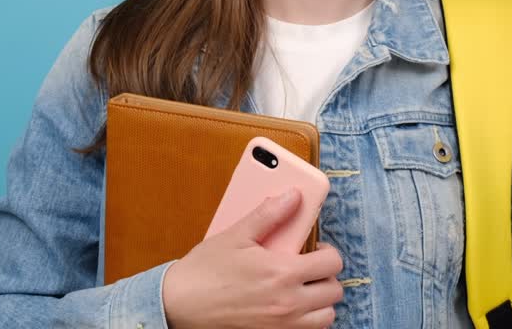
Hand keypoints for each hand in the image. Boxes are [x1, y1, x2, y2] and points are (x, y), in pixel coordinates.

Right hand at [162, 189, 343, 328]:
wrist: (178, 305)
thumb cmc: (205, 271)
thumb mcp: (237, 235)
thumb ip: (270, 215)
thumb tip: (294, 196)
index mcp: (282, 273)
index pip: (332, 264)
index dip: (328, 253)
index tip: (316, 249)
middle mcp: (287, 303)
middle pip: (334, 292)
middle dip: (326, 276)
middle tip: (309, 267)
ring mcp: (281, 325)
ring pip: (326, 317)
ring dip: (321, 302)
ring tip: (304, 288)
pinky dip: (307, 321)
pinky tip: (291, 306)